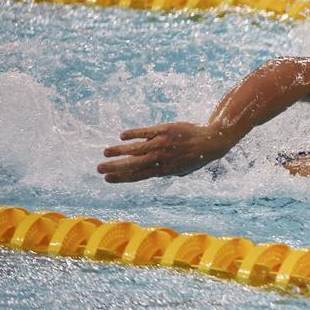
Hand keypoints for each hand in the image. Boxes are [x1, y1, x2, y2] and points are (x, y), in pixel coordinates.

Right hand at [97, 122, 230, 182]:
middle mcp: (160, 158)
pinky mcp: (164, 129)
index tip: (107, 179)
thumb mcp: (180, 170)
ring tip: (106, 152)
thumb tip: (148, 173)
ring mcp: (161, 143)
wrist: (210, 141)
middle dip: (114, 167)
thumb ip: (164, 171)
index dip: (121, 177)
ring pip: (135, 148)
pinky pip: (144, 132)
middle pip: (132, 164)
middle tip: (99, 168)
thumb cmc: (195, 157)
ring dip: (119, 151)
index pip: (137, 175)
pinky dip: (132, 134)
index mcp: (163, 170)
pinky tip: (122, 136)